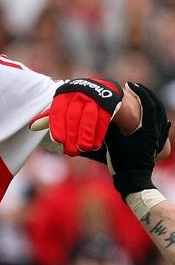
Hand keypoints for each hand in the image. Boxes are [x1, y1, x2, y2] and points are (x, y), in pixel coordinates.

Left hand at [31, 78, 122, 155]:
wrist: (103, 91)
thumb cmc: (76, 104)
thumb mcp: (62, 109)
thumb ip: (49, 118)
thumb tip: (32, 126)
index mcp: (63, 96)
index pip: (58, 111)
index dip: (57, 126)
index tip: (58, 141)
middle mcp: (77, 94)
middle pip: (73, 116)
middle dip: (72, 135)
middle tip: (71, 151)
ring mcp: (94, 97)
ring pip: (89, 117)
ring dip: (85, 135)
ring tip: (84, 149)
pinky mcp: (108, 103)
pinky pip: (103, 119)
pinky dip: (98, 133)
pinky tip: (95, 145)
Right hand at [104, 82, 170, 198]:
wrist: (133, 179)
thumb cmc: (122, 162)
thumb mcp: (113, 142)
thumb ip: (110, 127)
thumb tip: (104, 112)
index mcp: (147, 128)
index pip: (147, 104)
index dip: (139, 92)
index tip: (130, 85)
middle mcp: (155, 132)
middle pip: (156, 108)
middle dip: (147, 95)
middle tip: (137, 88)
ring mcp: (157, 139)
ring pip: (160, 117)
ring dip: (153, 105)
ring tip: (145, 99)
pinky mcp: (156, 145)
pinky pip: (161, 128)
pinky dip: (159, 119)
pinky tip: (159, 120)